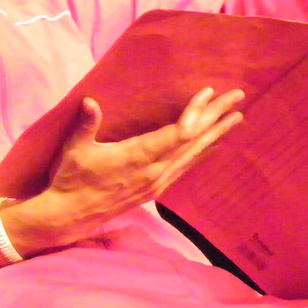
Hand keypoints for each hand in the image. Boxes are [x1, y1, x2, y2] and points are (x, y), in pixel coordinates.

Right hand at [0, 87, 243, 256]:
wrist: (69, 215)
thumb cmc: (70, 178)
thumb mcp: (75, 149)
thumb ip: (86, 125)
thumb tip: (89, 102)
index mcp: (137, 158)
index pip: (178, 133)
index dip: (196, 113)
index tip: (208, 92)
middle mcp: (154, 171)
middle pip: (194, 141)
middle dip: (216, 118)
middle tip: (238, 97)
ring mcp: (157, 182)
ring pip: (194, 154)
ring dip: (216, 134)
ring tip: (236, 118)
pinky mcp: (155, 189)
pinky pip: (186, 167)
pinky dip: (203, 153)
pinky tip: (214, 145)